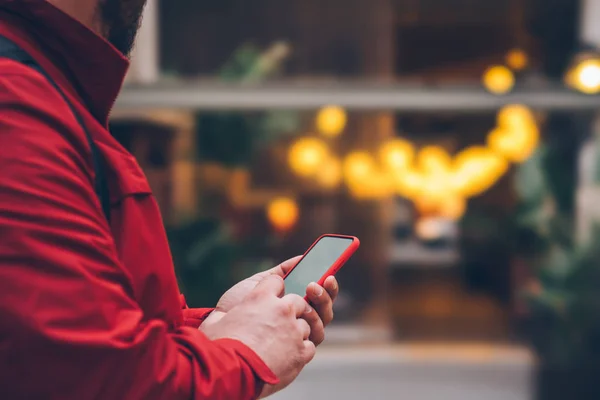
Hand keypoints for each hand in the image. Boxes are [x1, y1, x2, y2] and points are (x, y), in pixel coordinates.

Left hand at [201, 257, 338, 344]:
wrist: (222, 321)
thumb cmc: (238, 304)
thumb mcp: (260, 282)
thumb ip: (281, 272)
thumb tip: (302, 257)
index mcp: (294, 304)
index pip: (319, 295)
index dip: (328, 285)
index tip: (329, 273)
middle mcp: (299, 320)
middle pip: (324, 308)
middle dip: (327, 294)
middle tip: (316, 283)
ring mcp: (297, 335)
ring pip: (322, 321)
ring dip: (322, 304)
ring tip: (310, 288)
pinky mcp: (293, 350)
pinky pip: (313, 338)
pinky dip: (314, 323)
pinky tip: (303, 311)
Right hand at [202, 275, 315, 396]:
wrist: (230, 374)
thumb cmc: (217, 348)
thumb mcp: (214, 323)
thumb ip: (221, 314)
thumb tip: (217, 315)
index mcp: (260, 298)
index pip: (275, 281)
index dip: (274, 288)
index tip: (272, 294)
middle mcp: (281, 310)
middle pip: (298, 300)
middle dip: (292, 308)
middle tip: (283, 319)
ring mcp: (294, 330)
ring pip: (306, 323)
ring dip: (297, 330)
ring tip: (286, 341)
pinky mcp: (301, 352)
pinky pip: (309, 345)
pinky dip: (302, 349)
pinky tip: (291, 354)